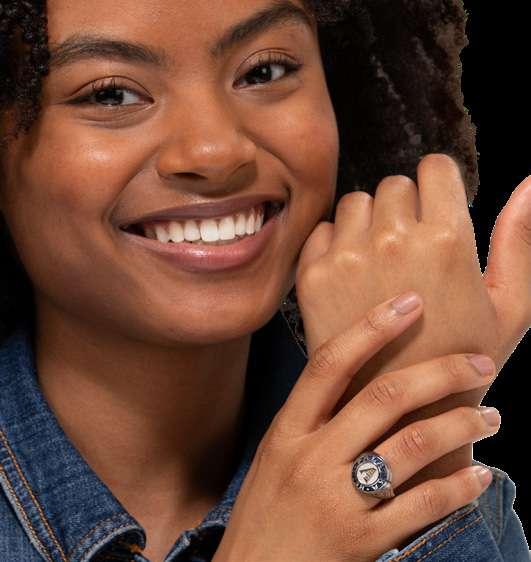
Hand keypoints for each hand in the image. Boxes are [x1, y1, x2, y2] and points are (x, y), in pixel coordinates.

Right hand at [213, 294, 499, 561]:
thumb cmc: (267, 512)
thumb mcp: (276, 456)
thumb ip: (312, 420)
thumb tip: (362, 380)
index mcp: (287, 431)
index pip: (330, 364)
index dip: (372, 327)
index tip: (410, 302)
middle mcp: (311, 458)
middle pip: (383, 397)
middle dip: (439, 373)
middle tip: (479, 364)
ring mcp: (336, 500)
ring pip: (410, 446)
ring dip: (459, 426)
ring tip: (490, 417)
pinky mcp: (361, 542)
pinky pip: (423, 507)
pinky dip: (459, 488)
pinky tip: (479, 477)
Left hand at [294, 154, 529, 483]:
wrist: (400, 411)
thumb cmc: (462, 359)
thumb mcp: (511, 305)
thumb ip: (520, 239)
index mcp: (446, 239)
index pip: (434, 168)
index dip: (438, 188)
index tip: (437, 214)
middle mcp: (392, 240)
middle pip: (394, 185)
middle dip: (405, 208)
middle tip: (410, 252)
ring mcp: (347, 257)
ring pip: (355, 203)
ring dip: (368, 223)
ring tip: (381, 265)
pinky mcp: (312, 276)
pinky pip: (322, 230)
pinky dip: (336, 244)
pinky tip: (352, 277)